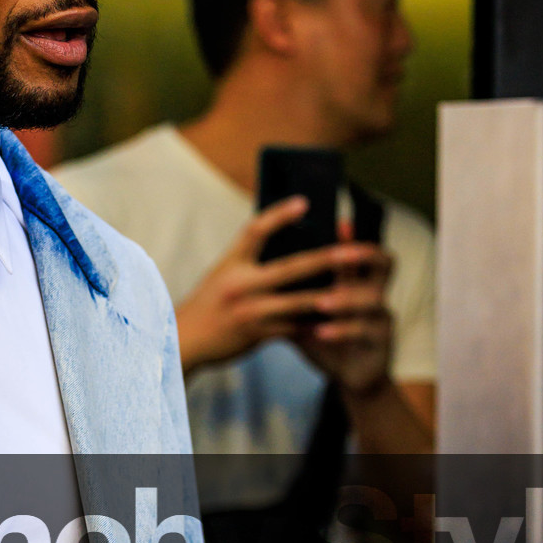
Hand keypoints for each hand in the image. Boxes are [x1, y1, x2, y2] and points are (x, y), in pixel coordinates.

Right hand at [175, 198, 384, 375]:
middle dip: (328, 258)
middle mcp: (242, 285)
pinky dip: (316, 324)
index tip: (305, 202)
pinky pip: (295, 328)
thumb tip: (291, 245)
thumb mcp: (223, 273)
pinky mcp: (258, 334)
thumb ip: (251, 260)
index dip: (280, 215)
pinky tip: (338, 320)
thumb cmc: (209, 303)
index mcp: (231, 263)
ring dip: (330, 296)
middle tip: (356, 250)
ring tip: (358, 289)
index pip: (255, 230)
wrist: (184, 340)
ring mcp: (251, 311)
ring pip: (301, 302)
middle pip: (293, 266)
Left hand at [291, 206, 395, 396]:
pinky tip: (322, 332)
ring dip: (347, 298)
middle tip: (341, 252)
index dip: (352, 236)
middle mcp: (375, 293)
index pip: (361, 250)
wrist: (349, 376)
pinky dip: (343, 330)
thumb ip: (294, 292)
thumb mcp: (308, 314)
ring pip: (374, 299)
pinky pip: (365, 332)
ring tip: (322, 301)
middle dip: (363, 255)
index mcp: (358, 281)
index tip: (338, 221)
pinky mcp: (381, 343)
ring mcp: (382, 318)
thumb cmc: (326, 340)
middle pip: (384, 264)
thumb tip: (259, 268)